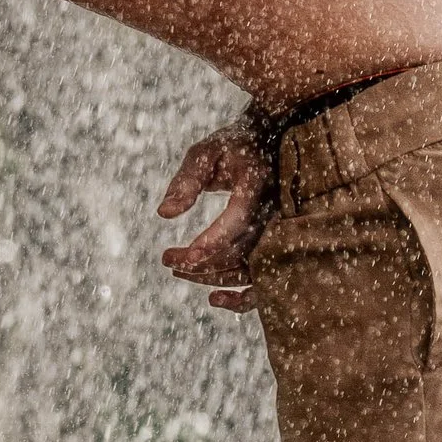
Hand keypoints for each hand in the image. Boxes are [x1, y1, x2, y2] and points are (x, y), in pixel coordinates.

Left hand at [157, 114, 275, 311]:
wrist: (269, 142)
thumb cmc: (232, 147)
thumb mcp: (205, 153)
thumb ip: (186, 181)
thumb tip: (164, 214)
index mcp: (258, 186)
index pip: (238, 220)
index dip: (211, 241)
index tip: (179, 256)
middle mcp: (273, 213)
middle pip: (240, 250)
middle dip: (200, 262)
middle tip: (167, 259)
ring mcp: (277, 233)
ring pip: (249, 269)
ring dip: (212, 277)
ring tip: (178, 269)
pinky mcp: (275, 246)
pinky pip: (263, 280)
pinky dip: (242, 298)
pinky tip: (213, 299)